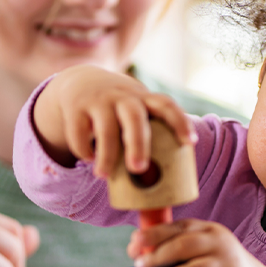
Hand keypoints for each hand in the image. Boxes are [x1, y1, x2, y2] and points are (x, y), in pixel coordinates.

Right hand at [33, 65, 194, 178]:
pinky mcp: (76, 108)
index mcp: (143, 99)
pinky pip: (79, 132)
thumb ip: (145, 133)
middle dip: (138, 144)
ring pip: (105, 128)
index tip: (189, 142)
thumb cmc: (117, 108)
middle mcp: (123, 97)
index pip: (166, 105)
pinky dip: (83, 149)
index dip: (179, 122)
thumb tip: (159, 185)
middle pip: (134, 118)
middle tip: (139, 169)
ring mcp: (99, 101)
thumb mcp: (134, 109)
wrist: (80, 81)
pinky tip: (88, 159)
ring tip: (103, 176)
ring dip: (106, 155)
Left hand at [129, 220, 265, 266]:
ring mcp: (227, 265)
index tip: (134, 246)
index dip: (153, 235)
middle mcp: (217, 243)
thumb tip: (135, 252)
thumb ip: (171, 247)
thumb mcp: (198, 250)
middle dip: (160, 256)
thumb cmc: (214, 264)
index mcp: (204, 230)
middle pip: (186, 245)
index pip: (177, 227)